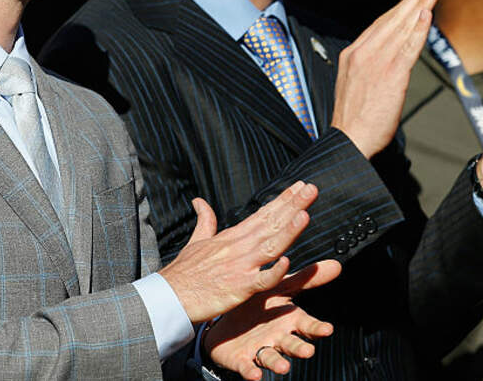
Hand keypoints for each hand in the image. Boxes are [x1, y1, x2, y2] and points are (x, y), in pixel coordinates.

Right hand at [158, 181, 317, 322]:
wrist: (170, 296)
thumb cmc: (184, 271)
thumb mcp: (196, 241)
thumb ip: (205, 220)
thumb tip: (199, 201)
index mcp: (232, 236)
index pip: (263, 213)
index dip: (283, 200)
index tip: (300, 186)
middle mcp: (240, 247)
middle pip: (271, 224)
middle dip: (292, 206)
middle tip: (312, 189)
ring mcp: (241, 266)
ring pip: (270, 246)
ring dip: (288, 231)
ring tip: (305, 214)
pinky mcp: (239, 288)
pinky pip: (261, 280)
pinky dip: (273, 271)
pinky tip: (287, 261)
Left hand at [203, 260, 339, 379]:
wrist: (228, 320)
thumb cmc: (261, 306)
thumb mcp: (282, 288)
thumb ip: (306, 279)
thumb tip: (337, 265)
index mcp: (289, 321)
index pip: (307, 325)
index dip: (317, 328)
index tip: (328, 329)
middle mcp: (279, 338)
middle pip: (292, 345)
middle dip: (300, 349)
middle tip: (308, 351)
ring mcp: (261, 349)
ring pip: (272, 358)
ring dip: (278, 363)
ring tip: (283, 367)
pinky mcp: (243, 360)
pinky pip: (248, 367)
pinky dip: (251, 372)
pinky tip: (255, 375)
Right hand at [331, 0, 438, 156]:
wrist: (349, 139)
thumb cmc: (354, 119)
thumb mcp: (354, 84)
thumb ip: (369, 67)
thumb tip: (385, 61)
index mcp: (353, 54)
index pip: (380, 24)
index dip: (399, 8)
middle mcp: (363, 53)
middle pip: (392, 19)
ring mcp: (376, 62)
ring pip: (401, 28)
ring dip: (419, 6)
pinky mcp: (391, 74)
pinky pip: (408, 46)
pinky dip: (418, 29)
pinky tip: (427, 15)